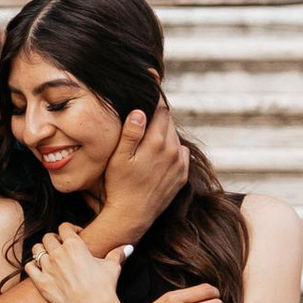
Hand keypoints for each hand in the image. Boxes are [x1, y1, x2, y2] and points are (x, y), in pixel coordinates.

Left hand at [26, 222, 127, 302]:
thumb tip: (128, 247)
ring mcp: (48, 268)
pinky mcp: (41, 282)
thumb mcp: (113, 267)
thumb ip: (118, 253)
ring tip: (48, 256)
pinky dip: (33, 265)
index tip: (75, 235)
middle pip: (48, 237)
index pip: (65, 227)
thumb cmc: (105, 287)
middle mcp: (59, 253)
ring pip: (37, 249)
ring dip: (42, 250)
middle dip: (54, 240)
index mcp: (75, 245)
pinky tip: (39, 268)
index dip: (70, 229)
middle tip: (61, 247)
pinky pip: (29, 267)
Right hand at [92, 98, 187, 246]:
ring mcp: (180, 163)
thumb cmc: (120, 185)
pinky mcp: (183, 174)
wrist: (132, 216)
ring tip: (148, 135)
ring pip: (174, 136)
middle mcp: (173, 150)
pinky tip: (157, 153)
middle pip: (169, 121)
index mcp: (157, 142)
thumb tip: (139, 112)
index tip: (151, 85)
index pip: (161, 110)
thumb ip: (130, 133)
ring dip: (164, 132)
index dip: (155, 98)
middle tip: (146, 111)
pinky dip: (171, 148)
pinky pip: (180, 152)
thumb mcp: (119, 158)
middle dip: (158, 114)